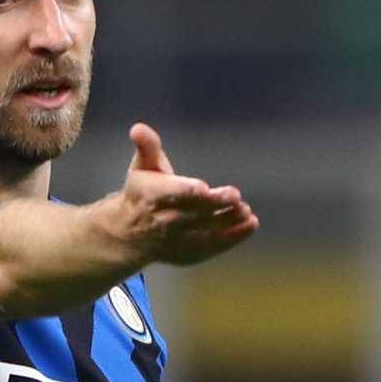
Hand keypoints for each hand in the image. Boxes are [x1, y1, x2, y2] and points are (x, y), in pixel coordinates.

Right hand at [109, 123, 258, 265]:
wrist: (130, 234)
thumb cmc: (142, 193)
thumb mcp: (142, 167)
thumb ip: (147, 146)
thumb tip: (138, 128)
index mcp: (151, 195)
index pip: (171, 193)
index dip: (188, 191)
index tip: (204, 187)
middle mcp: (163, 221)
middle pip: (191, 213)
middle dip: (212, 205)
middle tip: (235, 196)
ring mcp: (176, 240)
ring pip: (205, 231)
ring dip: (227, 221)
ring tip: (245, 210)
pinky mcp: (188, 253)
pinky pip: (213, 247)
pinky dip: (233, 237)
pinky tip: (250, 224)